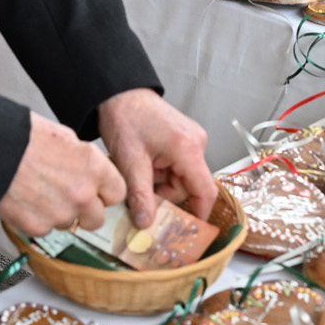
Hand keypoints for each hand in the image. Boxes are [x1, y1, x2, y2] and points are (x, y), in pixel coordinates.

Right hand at [0, 113, 124, 237]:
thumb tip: (84, 169)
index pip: (118, 193)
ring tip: (39, 194)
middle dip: (85, 211)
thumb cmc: (19, 137)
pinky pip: (45, 229)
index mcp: (92, 166)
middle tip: (67, 199)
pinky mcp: (38, 226)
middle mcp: (82, 192)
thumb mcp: (62, 136)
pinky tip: (25, 201)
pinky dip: (36, 220)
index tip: (98, 193)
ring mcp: (61, 212)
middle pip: (98, 218)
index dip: (105, 193)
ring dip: (59, 214)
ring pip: (69, 224)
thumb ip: (81, 159)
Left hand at [97, 88, 214, 229]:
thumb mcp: (130, 162)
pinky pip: (176, 167)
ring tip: (136, 172)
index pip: (205, 191)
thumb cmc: (126, 117)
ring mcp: (191, 140)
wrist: (119, 92)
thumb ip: (141, 195)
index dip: (198, 214)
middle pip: (188, 187)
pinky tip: (142, 164)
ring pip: (180, 179)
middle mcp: (196, 143)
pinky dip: (159, 172)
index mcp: (188, 149)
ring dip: (158, 183)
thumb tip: (147, 223)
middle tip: (139, 194)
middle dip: (163, 196)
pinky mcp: (183, 139)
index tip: (186, 232)